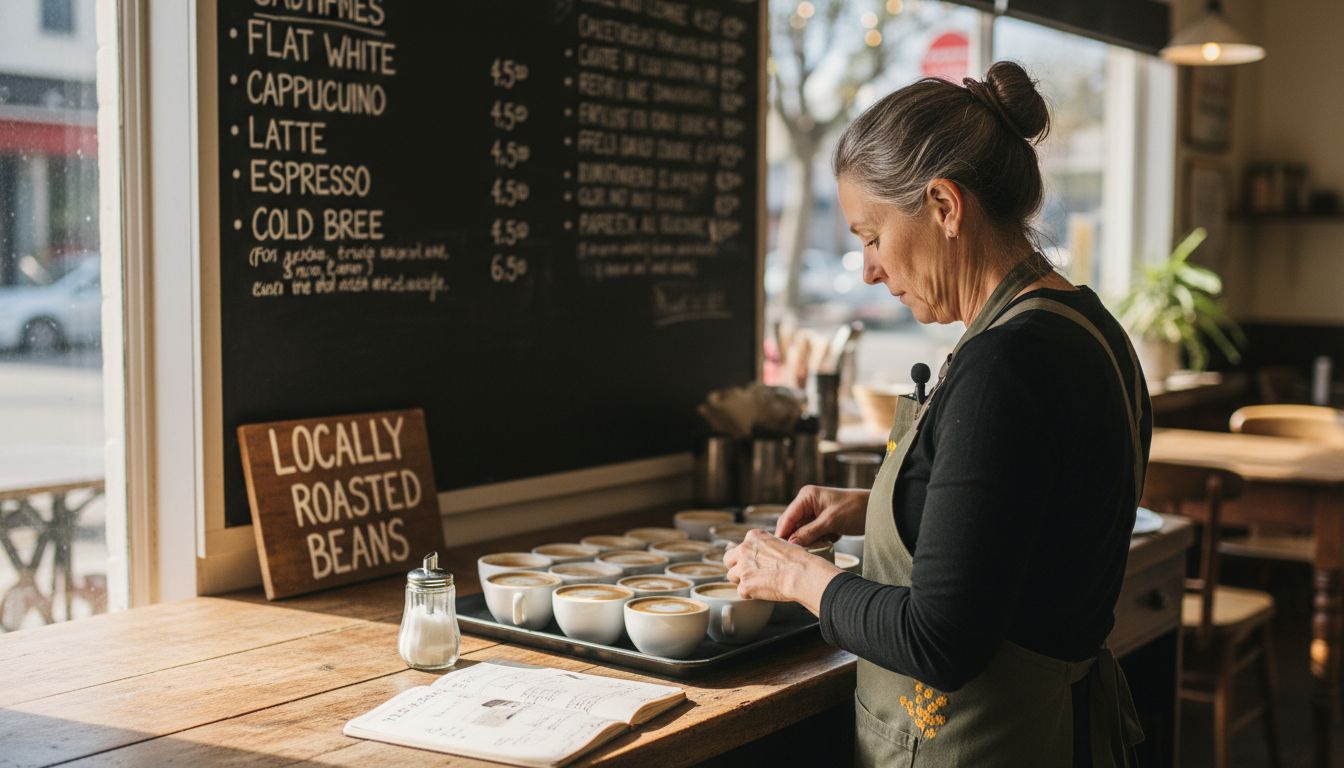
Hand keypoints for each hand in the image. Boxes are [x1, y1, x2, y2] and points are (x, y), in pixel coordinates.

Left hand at [723, 529, 842, 615]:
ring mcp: (742, 568)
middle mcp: (744, 549)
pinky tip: (763, 592)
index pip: (741, 546)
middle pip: (728, 559)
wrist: (801, 574)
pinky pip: (741, 592)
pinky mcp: (745, 585)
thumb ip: (767, 547)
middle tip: (749, 573)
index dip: (748, 556)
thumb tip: (766, 554)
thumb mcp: (782, 543)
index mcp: (754, 537)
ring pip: (731, 576)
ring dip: (742, 581)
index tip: (755, 562)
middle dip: (736, 567)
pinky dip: (750, 594)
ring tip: (758, 584)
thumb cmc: (798, 560)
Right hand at [774, 485, 868, 544]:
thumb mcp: (831, 521)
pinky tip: (828, 542)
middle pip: (792, 526)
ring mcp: (814, 514)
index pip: (787, 517)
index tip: (779, 551)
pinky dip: (817, 541)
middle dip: (796, 539)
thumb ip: (810, 532)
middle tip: (798, 554)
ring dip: (808, 542)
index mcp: (806, 496)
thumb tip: (791, 543)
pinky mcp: (822, 523)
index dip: (782, 534)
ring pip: (802, 532)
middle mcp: (807, 503)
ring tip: (820, 545)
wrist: (877, 510)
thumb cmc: (856, 508)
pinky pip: (812, 535)